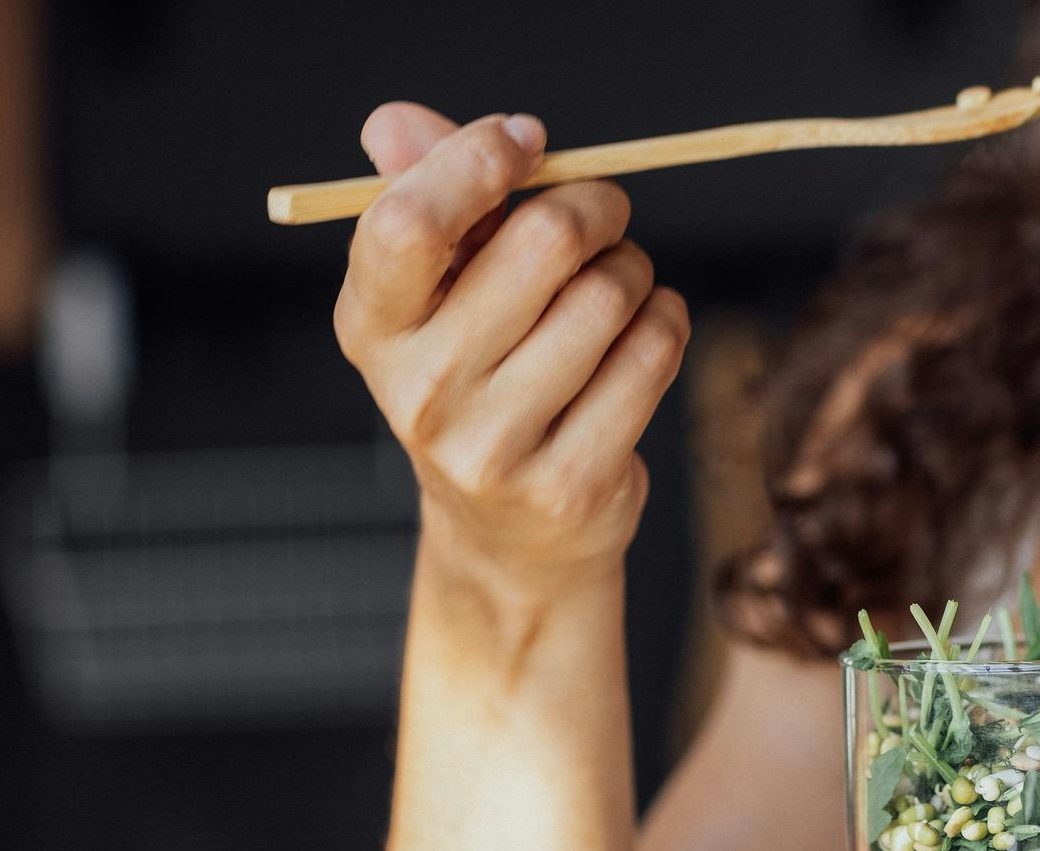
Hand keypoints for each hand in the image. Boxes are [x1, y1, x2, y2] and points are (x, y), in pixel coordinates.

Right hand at [335, 104, 688, 601]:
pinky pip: (652, 355)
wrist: (509, 538)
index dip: (478, 160)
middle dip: (594, 207)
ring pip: (609, 296)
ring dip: (635, 270)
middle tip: (606, 213)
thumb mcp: (438, 296)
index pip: (407, 223)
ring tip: (621, 287)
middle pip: (540, 242)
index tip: (528, 140)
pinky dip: (667, 322)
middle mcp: (421, 391)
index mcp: (372, 328)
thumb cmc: (480, 381)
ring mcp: (495, 447)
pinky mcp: (570, 483)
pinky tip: (646, 334)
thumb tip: (395, 123)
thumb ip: (425, 197)